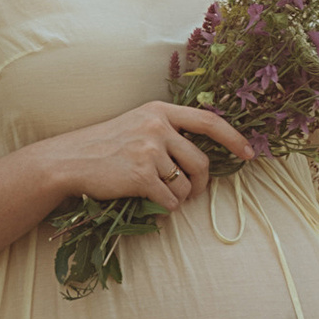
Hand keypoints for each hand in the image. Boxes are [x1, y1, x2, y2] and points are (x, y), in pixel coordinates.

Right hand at [59, 103, 252, 212]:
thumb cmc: (106, 145)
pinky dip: (164, 208)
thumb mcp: (138, 123)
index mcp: (160, 110)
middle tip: (192, 193)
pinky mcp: (140, 175)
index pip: (208, 121)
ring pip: (186, 185)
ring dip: (181, 198)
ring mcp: (149, 150)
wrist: (70, 159)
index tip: (249, 153)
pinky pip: (170, 200)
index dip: (233, 138)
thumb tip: (202, 153)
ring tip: (165, 196)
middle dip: (201, 184)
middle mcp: (157, 126)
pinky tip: (150, 202)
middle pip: (201, 162)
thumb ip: (168, 129)